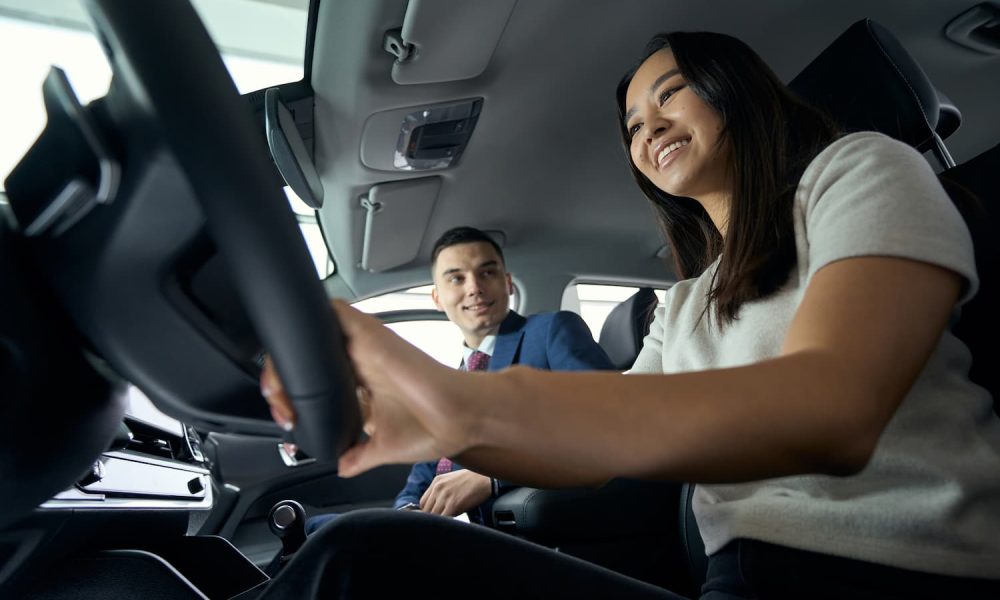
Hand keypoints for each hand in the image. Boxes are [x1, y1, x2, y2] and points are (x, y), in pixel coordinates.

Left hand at [261, 300, 480, 476]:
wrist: (460, 418)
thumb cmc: (433, 427)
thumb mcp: (382, 448)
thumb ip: (358, 455)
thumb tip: (342, 468)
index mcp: (361, 380)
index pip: (315, 373)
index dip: (291, 392)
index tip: (289, 420)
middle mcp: (360, 359)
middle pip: (308, 349)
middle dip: (280, 376)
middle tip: (281, 408)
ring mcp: (364, 344)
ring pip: (312, 327)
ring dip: (289, 352)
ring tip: (279, 388)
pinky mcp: (371, 333)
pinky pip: (332, 311)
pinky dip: (309, 320)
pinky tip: (297, 347)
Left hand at [419, 469, 491, 516]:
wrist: (486, 479)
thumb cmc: (472, 481)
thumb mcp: (452, 480)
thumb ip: (441, 491)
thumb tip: (436, 508)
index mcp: (437, 481)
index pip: (422, 502)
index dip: (427, 511)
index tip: (433, 517)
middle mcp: (438, 487)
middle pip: (426, 510)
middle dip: (432, 517)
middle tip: (441, 521)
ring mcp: (445, 495)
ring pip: (433, 515)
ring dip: (439, 520)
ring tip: (448, 521)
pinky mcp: (453, 504)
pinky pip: (443, 518)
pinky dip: (446, 522)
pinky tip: (452, 521)